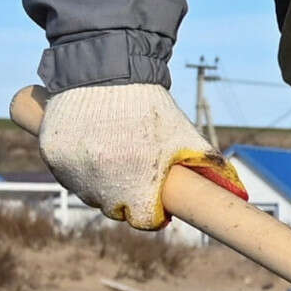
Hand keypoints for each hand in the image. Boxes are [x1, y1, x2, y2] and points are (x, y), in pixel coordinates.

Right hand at [34, 83, 237, 230]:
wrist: (106, 70)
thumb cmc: (150, 107)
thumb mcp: (184, 136)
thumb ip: (208, 167)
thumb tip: (238, 194)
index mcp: (137, 180)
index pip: (143, 220)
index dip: (153, 211)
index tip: (155, 199)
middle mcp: (101, 180)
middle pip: (115, 209)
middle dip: (127, 198)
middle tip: (135, 171)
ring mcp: (73, 168)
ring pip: (90, 194)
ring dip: (102, 184)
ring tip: (114, 153)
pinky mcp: (52, 154)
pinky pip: (68, 175)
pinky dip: (79, 168)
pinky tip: (92, 146)